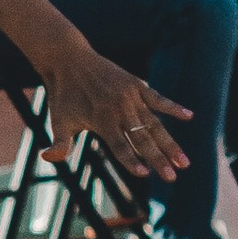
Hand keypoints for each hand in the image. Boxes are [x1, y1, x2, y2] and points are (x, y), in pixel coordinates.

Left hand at [41, 46, 190, 181]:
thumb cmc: (62, 96)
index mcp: (101, 120)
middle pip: (142, 139)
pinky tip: (190, 116)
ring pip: (154, 124)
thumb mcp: (58, 121)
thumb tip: (47, 157)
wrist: (68, 60)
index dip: (131, 160)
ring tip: (184, 161)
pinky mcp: (137, 85)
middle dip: (158, 160)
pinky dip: (173, 107)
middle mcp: (119, 109)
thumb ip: (59, 143)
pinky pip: (158, 98)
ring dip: (170, 143)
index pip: (119, 145)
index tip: (145, 174)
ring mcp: (130, 96)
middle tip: (172, 178)